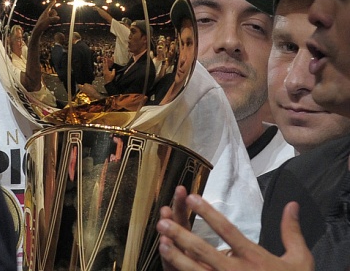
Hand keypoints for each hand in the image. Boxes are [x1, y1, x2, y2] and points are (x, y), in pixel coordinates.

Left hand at [33, 0, 59, 35]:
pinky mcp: (47, 21)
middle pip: (53, 11)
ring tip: (53, 21)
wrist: (38, 30)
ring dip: (55, 17)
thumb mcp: (48, 21)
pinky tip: (54, 22)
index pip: (49, 7)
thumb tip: (58, 17)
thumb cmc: (42, 24)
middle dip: (55, 14)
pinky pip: (52, 18)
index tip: (54, 0)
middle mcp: (46, 14)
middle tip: (53, 18)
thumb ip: (54, 18)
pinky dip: (54, 19)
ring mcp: (46, 17)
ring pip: (53, 15)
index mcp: (45, 12)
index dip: (52, 4)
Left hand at [156, 191, 313, 270]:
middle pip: (204, 251)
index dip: (208, 213)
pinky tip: (170, 265)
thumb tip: (292, 204)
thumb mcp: (300, 260)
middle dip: (182, 236)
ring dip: (177, 256)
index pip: (228, 230)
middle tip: (163, 221)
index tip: (192, 197)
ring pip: (197, 270)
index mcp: (255, 258)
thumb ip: (291, 232)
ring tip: (161, 242)